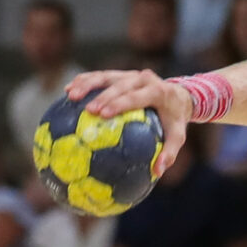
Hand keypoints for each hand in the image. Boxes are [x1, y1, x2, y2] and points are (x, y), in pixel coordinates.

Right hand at [63, 69, 192, 176]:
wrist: (178, 97)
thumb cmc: (174, 121)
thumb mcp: (177, 136)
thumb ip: (169, 153)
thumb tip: (157, 172)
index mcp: (157, 90)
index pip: (135, 96)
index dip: (119, 103)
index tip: (103, 114)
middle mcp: (142, 78)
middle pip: (119, 85)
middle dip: (102, 96)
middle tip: (87, 110)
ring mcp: (130, 74)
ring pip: (105, 76)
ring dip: (86, 84)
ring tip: (70, 94)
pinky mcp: (120, 74)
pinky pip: (100, 76)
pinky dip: (84, 81)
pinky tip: (68, 90)